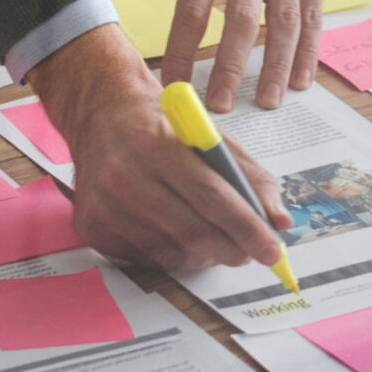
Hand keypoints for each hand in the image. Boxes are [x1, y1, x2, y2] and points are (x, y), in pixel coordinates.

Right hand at [32, 25, 294, 270]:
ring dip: (205, 256)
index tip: (273, 249)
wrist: (99, 112)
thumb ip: (249, 175)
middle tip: (252, 252)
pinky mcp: (91, 227)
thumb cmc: (163, 124)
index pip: (211, 197)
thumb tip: (280, 221)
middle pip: (192, 232)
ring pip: (170, 253)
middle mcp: (123, 176)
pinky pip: (146, 259)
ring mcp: (103, 205)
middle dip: (232, 249)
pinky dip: (174, 255)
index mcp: (156, 144)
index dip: (247, 228)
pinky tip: (179, 236)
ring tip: (216, 241)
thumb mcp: (209, 134)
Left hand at [102, 0, 324, 111]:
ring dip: (274, 65)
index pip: (192, 12)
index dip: (181, 51)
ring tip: (266, 101)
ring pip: (282, 22)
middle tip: (219, 106)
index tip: (171, 84)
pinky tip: (301, 76)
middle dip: (228, 68)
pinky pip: (312, 10)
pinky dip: (309, 47)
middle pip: (238, 23)